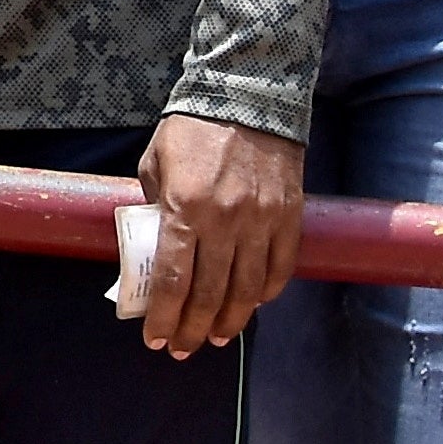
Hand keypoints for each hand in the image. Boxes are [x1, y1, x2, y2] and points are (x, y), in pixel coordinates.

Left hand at [134, 113, 303, 356]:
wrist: (248, 95)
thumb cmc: (192, 130)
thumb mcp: (155, 165)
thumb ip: (153, 207)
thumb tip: (153, 248)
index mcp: (185, 208)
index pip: (174, 280)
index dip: (165, 316)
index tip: (156, 339)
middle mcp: (225, 221)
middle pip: (210, 293)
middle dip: (193, 329)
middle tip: (183, 349)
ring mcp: (261, 220)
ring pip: (247, 288)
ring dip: (230, 320)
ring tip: (217, 337)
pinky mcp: (289, 215)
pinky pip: (280, 266)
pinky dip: (266, 292)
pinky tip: (252, 305)